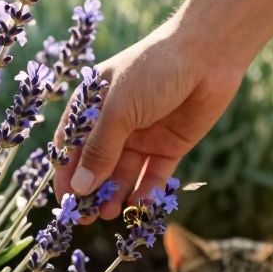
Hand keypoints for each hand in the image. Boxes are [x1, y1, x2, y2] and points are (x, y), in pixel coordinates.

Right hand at [53, 18, 245, 220]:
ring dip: (116, 194)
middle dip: (91, 191)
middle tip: (86, 217)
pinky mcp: (169, 146)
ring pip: (124, 174)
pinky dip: (147, 191)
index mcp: (92, 106)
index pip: (72, 147)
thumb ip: (99, 150)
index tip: (65, 202)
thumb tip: (80, 188)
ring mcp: (142, 136)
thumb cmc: (152, 70)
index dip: (67, 175)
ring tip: (110, 213)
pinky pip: (154, 175)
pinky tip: (140, 205)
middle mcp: (115, 123)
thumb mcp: (118, 110)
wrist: (207, 55)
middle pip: (97, 165)